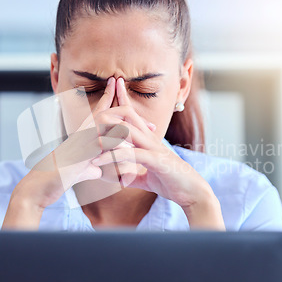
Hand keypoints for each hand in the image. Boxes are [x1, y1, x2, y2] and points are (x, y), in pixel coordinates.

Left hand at [91, 78, 224, 229]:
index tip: (110, 88)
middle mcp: (151, 140)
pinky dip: (113, 157)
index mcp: (148, 141)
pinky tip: (99, 162)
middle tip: (90, 113)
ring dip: (106, 133)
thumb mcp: (148, 179)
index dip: (121, 101)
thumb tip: (118, 178)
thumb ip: (133, 176)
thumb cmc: (173, 184)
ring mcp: (154, 148)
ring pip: (127, 131)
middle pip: (128, 115)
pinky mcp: (156, 161)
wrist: (193, 193)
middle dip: (110, 109)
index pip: (132, 117)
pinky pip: (131, 154)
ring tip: (88, 138)